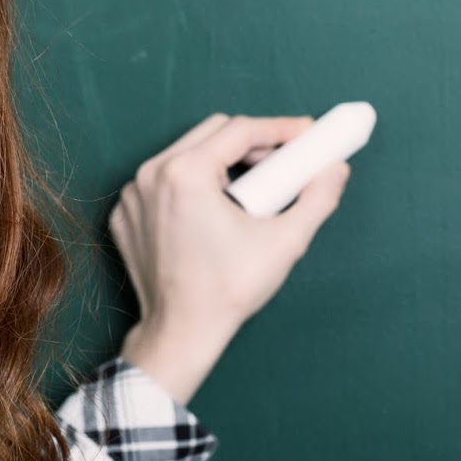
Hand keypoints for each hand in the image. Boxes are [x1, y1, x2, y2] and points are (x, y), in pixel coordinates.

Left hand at [110, 113, 350, 345]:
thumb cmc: (227, 290)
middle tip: (284, 160)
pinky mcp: (125, 213)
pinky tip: (215, 207)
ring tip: (252, 187)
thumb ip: (317, 198)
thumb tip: (335, 170)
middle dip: (251, 141)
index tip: (306, 134)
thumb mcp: (285, 242)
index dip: (280, 128)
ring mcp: (133, 195)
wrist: (181, 331)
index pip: (240, 130)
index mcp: (185, 174)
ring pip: (185, 154)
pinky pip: (162, 182)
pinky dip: (190, 185)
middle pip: (210, 133)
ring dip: (221, 162)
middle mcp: (151, 176)